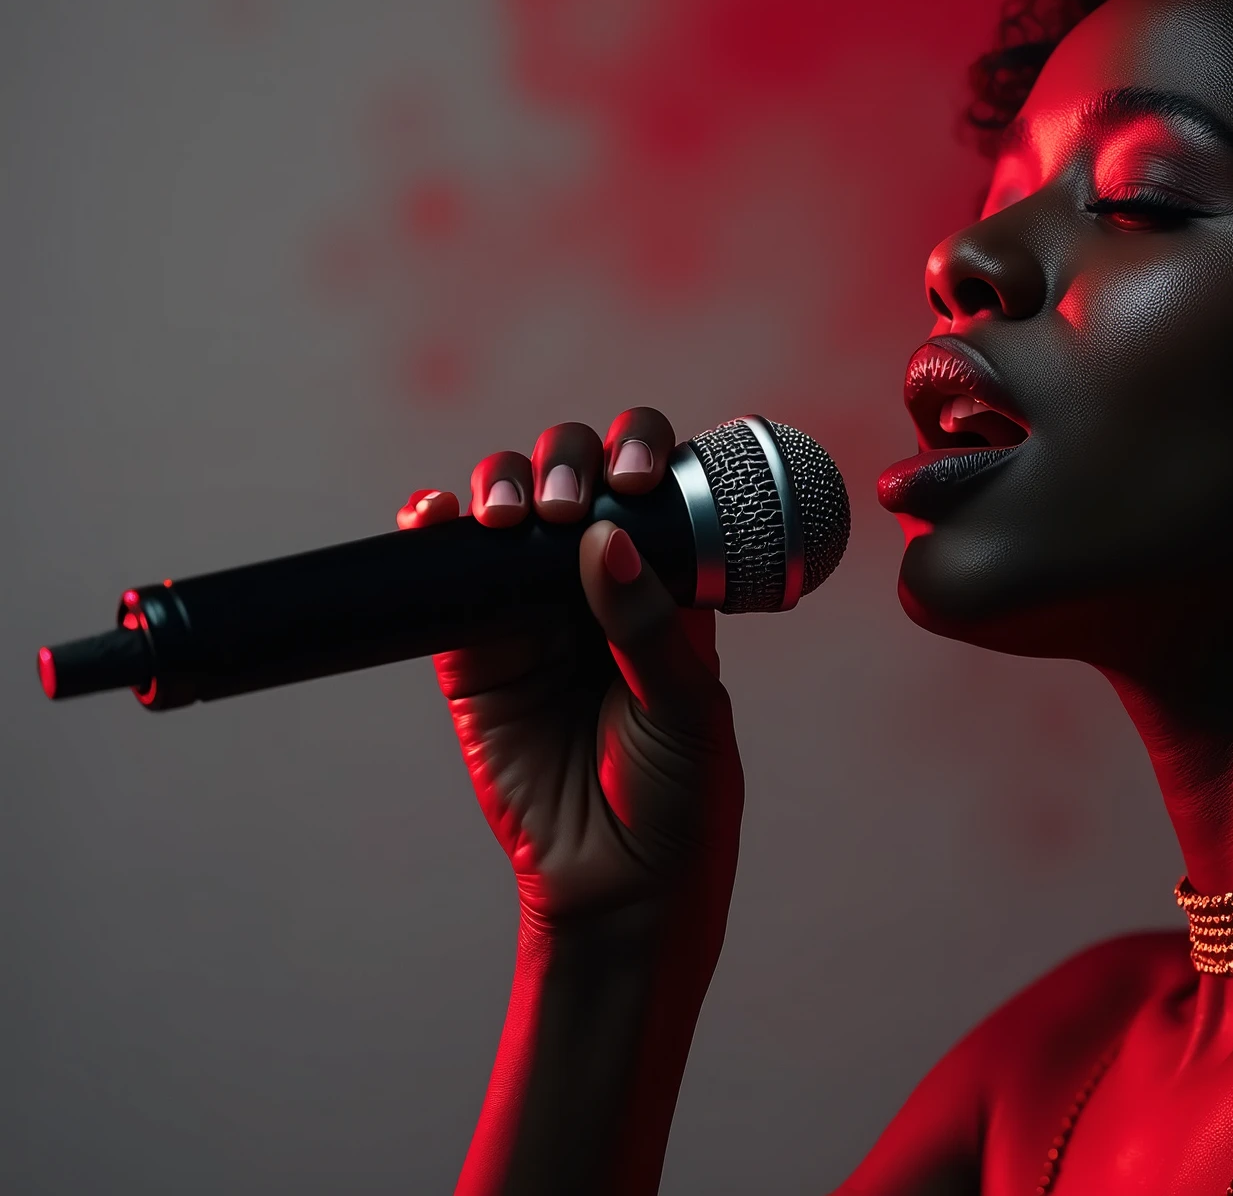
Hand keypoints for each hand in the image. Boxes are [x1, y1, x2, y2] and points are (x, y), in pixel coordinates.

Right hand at [399, 408, 742, 936]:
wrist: (619, 890)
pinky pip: (447, 579)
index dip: (641, 454)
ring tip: (511, 518)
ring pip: (509, 510)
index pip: (652, 486)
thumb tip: (604, 538)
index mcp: (669, 580)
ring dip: (503, 485)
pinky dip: (433, 533)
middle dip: (566, 465)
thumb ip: (648, 625)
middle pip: (575, 478)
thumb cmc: (679, 797)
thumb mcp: (686, 708)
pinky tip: (434, 516)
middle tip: (566, 509)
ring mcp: (533, 612)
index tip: (636, 473)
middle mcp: (598, 582)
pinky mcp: (473, 654)